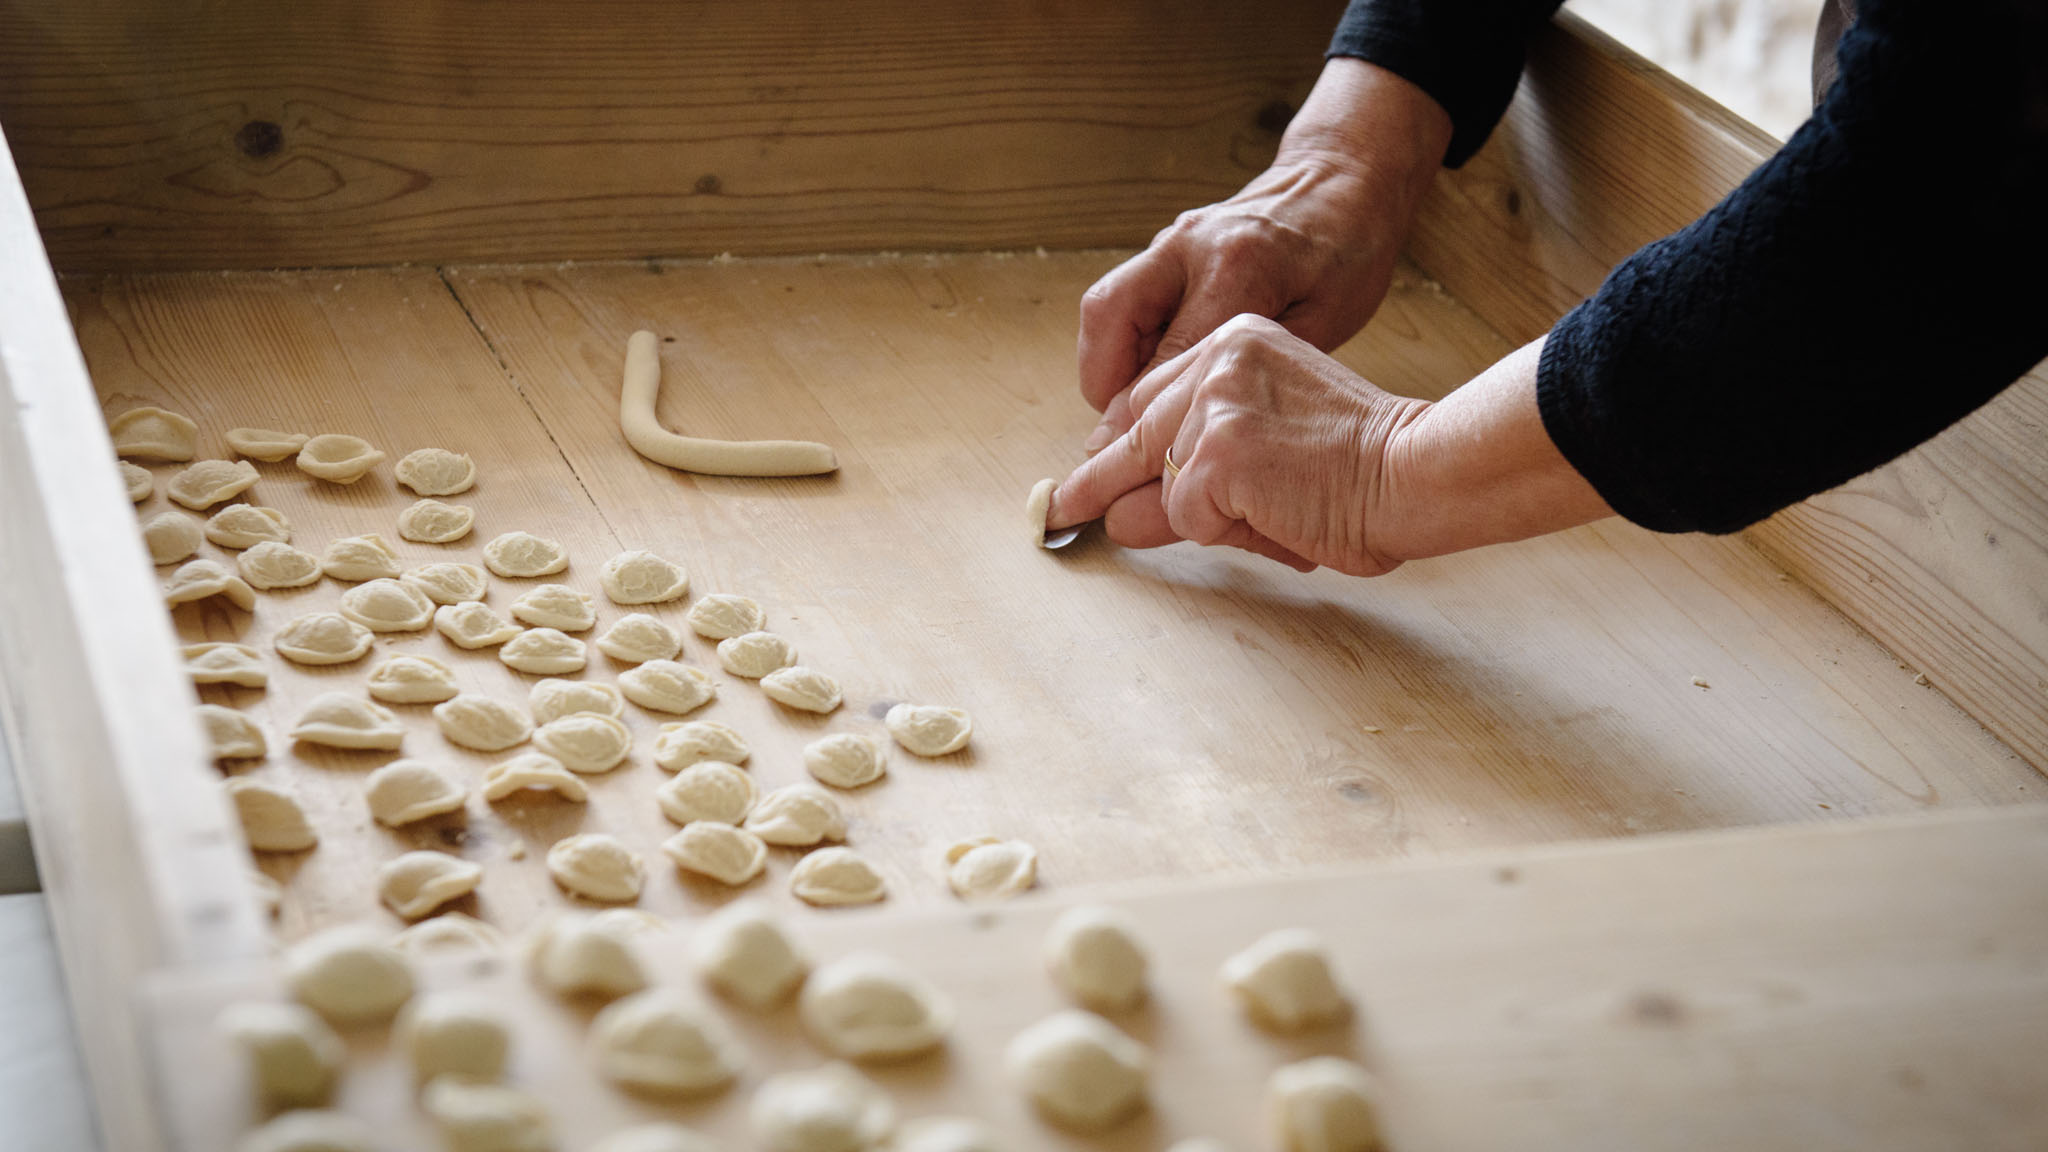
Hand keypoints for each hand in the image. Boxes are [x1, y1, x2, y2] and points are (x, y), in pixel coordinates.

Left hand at [1055, 315, 1428, 575]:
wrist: (1417, 470)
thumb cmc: (1365, 465)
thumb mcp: (1272, 445)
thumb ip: (1200, 467)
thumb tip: (1121, 517)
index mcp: (1237, 340)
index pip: (1151, 395)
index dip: (1122, 443)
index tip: (1088, 469)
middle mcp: (1217, 356)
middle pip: (1131, 433)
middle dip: (1098, 484)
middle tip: (1057, 513)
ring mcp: (1213, 401)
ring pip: (1156, 483)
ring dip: (1198, 517)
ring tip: (1275, 509)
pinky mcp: (1215, 451)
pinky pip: (1184, 516)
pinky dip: (1224, 531)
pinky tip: (1278, 513)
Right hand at [1077, 59, 1452, 451]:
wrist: (1343, 178)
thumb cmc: (1347, 253)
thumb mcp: (1323, 323)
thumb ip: (1256, 371)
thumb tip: (1196, 434)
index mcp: (1239, 266)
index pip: (1166, 356)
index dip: (1144, 417)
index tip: (1134, 462)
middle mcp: (1190, 245)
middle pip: (1107, 316)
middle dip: (1103, 384)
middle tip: (1122, 432)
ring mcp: (1171, 238)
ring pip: (1103, 306)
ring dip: (1107, 363)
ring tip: (1136, 408)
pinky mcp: (1166, 243)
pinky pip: (1122, 297)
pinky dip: (1124, 342)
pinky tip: (1153, 375)